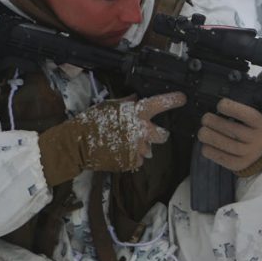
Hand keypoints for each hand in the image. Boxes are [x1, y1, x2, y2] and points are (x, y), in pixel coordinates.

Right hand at [38, 91, 186, 185]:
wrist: (78, 143)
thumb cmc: (93, 120)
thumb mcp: (110, 105)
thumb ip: (127, 102)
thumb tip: (137, 98)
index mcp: (138, 113)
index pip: (162, 103)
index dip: (174, 100)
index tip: (183, 99)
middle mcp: (142, 130)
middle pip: (164, 136)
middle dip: (160, 135)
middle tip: (150, 133)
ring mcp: (137, 148)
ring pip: (149, 149)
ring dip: (142, 147)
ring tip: (127, 144)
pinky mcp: (130, 162)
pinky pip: (138, 160)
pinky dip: (132, 157)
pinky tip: (121, 152)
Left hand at [198, 98, 261, 171]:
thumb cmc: (254, 130)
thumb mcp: (253, 119)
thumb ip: (239, 113)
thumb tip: (217, 108)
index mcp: (261, 124)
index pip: (248, 115)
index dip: (231, 108)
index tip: (220, 105)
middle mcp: (257, 139)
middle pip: (233, 130)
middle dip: (214, 122)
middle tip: (205, 119)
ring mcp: (249, 154)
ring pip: (226, 144)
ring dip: (210, 137)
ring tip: (202, 132)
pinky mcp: (241, 165)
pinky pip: (223, 158)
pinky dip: (211, 152)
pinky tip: (206, 146)